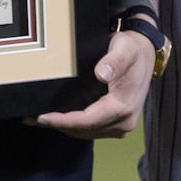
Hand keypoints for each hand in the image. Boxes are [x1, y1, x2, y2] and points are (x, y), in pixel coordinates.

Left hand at [35, 28, 155, 137]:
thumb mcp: (124, 49)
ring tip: (42, 119)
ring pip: (87, 132)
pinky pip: (92, 129)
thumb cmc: (132, 50)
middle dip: (60, 126)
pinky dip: (75, 126)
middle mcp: (124, 121)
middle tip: (34, 118)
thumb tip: (102, 74)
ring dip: (65, 127)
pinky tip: (59, 119)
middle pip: (85, 130)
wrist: (146, 54)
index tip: (43, 117)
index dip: (65, 121)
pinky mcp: (117, 123)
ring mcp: (122, 125)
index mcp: (123, 106)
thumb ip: (114, 61)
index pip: (88, 120)